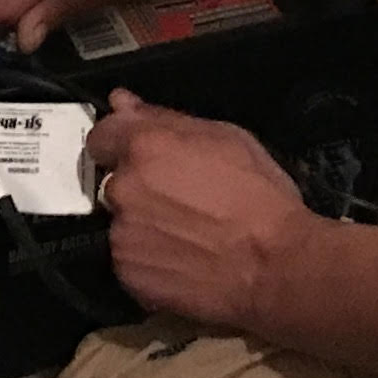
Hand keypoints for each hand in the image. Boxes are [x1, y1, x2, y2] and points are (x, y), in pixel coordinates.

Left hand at [84, 90, 313, 335]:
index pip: (102, 137)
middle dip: (141, 188)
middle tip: (182, 202)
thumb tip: (123, 103)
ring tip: (188, 235)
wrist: (275, 265)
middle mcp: (124, 189)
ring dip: (145, 225)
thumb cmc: (260, 198)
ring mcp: (122, 235)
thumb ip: (165, 119)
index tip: (142, 157)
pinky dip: (150, 259)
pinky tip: (184, 259)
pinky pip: (130, 260)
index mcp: (145, 147)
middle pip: (115, 183)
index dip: (122, 145)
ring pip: (123, 223)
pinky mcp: (128, 274)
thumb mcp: (226, 138)